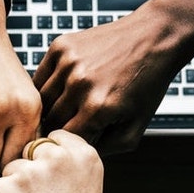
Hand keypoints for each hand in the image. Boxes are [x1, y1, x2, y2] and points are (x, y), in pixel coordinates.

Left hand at [0, 130, 103, 192]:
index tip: (52, 179)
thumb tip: (49, 148)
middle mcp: (58, 157)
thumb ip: (71, 165)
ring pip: (11, 168)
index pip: (54, 137)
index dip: (48, 158)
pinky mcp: (4, 188)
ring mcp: (29, 171)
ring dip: (15, 187)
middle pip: (31, 149)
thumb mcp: (89, 191)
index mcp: (85, 155)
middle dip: (31, 170)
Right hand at [33, 13, 186, 154]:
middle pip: (49, 121)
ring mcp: (68, 63)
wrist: (154, 37)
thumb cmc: (147, 83)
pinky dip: (46, 86)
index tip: (72, 145)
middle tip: (68, 128)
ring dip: (49, 108)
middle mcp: (79, 84)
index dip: (67, 146)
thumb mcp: (136, 127)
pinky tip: (62, 89)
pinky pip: (40, 77)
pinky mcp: (61, 46)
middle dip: (57, 128)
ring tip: (65, 109)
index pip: (64, 141)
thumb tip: (77, 155)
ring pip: (40, 100)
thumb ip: (107, 149)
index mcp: (98, 108)